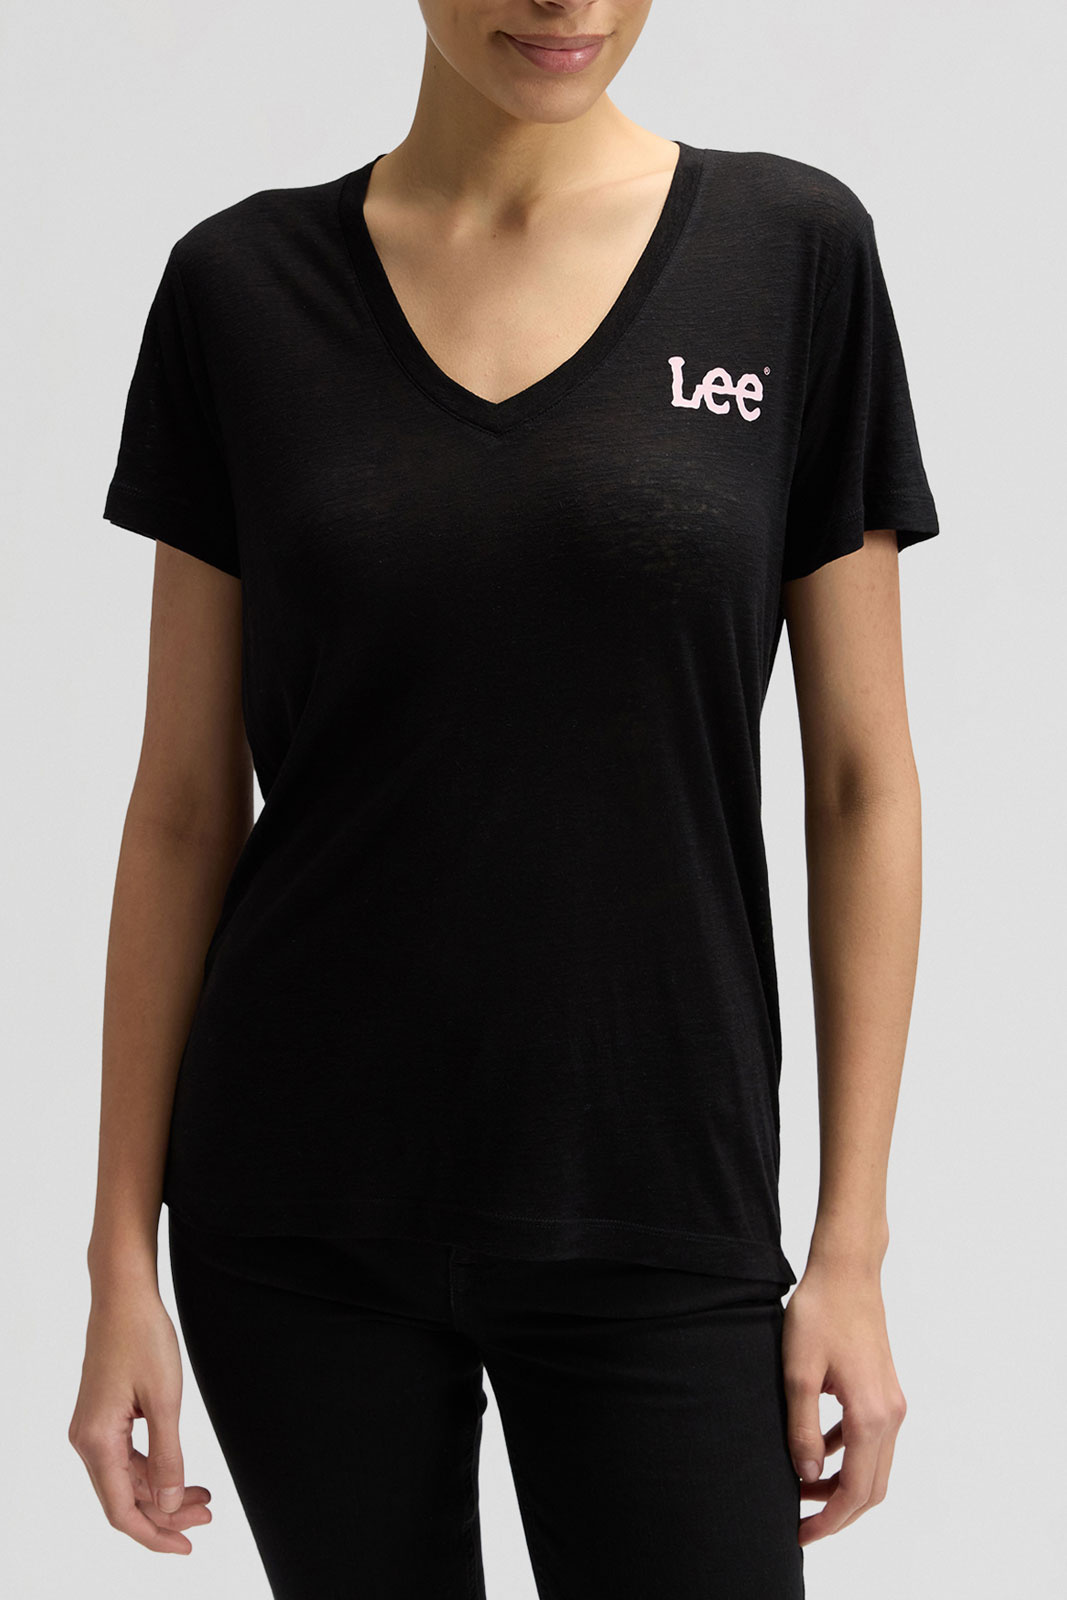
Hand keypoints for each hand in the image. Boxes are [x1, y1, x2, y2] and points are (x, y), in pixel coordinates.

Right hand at [68, 1282, 211, 1553]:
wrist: (124, 1295)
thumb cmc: (143, 1338)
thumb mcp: (165, 1400)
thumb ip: (167, 1456)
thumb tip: (167, 1504)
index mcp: (96, 1441)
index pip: (121, 1510)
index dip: (153, 1535)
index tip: (186, 1546)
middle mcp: (86, 1440)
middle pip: (124, 1498)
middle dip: (165, 1515)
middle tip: (207, 1519)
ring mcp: (92, 1428)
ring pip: (127, 1479)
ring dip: (162, 1492)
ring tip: (205, 1497)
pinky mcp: (103, 1416)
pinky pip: (126, 1457)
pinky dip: (154, 1469)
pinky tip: (181, 1473)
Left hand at [781, 1259, 906, 1546]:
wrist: (847, 1271)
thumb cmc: (820, 1313)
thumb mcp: (798, 1372)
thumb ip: (803, 1428)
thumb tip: (807, 1474)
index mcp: (871, 1415)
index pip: (857, 1489)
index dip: (830, 1519)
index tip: (802, 1533)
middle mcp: (891, 1415)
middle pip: (873, 1487)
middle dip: (839, 1512)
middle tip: (802, 1524)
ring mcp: (892, 1402)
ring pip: (874, 1465)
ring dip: (843, 1484)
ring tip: (803, 1489)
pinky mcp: (884, 1390)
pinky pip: (871, 1440)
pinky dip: (848, 1456)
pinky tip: (819, 1450)